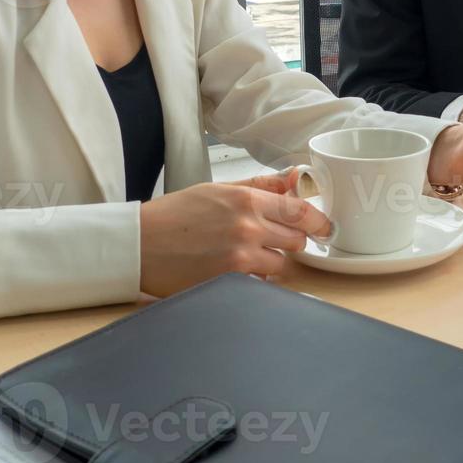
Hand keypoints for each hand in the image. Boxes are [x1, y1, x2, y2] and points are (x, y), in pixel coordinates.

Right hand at [137, 169, 330, 296]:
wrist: (138, 244)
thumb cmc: (174, 216)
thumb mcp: (216, 190)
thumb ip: (259, 186)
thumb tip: (293, 179)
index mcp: (245, 200)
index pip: (299, 210)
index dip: (317, 220)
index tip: (324, 227)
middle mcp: (246, 228)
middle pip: (296, 240)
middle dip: (289, 241)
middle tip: (271, 239)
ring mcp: (239, 258)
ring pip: (280, 265)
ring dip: (270, 261)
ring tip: (244, 254)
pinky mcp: (229, 282)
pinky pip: (260, 283)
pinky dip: (253, 278)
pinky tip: (232, 268)